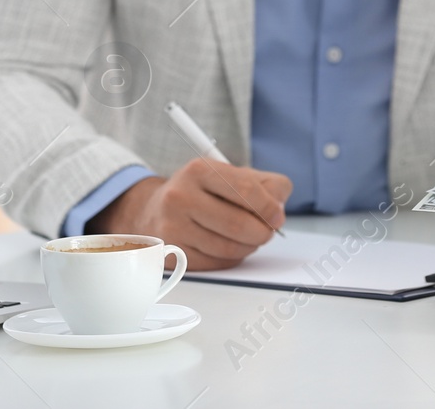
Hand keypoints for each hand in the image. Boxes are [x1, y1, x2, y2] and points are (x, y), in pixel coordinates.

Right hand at [87, 158, 292, 270]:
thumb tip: (280, 206)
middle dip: (262, 232)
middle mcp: (181, 196)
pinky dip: (232, 258)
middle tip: (267, 231)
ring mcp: (173, 226)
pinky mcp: (172, 253)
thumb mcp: (229, 175)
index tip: (277, 216)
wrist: (154, 210)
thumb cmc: (201, 192)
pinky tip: (229, 246)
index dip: (269, 207)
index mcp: (199, 170)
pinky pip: (217, 263)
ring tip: (248, 238)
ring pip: (230, 248)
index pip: (246, 189)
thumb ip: (265, 185)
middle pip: (239, 224)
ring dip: (249, 247)